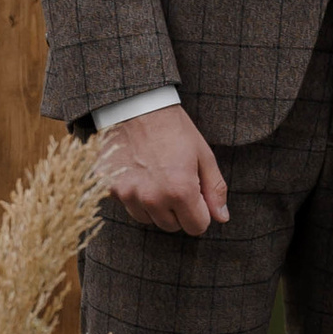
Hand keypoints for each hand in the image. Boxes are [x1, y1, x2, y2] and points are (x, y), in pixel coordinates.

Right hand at [99, 102, 229, 235]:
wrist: (136, 107)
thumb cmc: (174, 128)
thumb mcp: (203, 155)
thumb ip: (214, 189)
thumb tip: (222, 217)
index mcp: (180, 191)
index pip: (196, 227)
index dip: (201, 212)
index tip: (196, 194)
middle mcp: (152, 198)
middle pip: (172, 226)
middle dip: (179, 210)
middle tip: (176, 181)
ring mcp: (128, 195)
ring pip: (149, 219)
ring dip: (156, 206)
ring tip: (157, 176)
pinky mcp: (110, 189)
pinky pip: (129, 205)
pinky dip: (136, 196)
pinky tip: (139, 173)